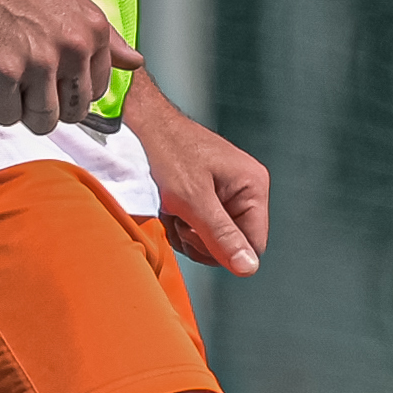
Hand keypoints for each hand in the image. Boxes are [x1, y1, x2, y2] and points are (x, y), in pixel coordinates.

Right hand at [0, 0, 137, 135]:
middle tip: (27, 88)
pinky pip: (7, 116)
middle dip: (51, 107)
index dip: (72, 91)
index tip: (53, 82)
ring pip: (43, 120)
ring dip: (23, 111)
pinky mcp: (2, 73)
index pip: (97, 90)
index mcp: (93, 31)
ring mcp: (38, 62)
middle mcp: (72, 48)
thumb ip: (105, 36)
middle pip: (74, 111)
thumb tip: (135, 62)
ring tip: (8, 85)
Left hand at [124, 78, 270, 274]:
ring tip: (171, 209)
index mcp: (253, 186)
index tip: (192, 234)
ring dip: (188, 233)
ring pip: (214, 236)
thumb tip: (248, 269)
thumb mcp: (192, 200)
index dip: (222, 250)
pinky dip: (181, 223)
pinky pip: (201, 224)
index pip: (253, 244)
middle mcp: (246, 188)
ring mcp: (227, 190)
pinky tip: (168, 207)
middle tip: (179, 220)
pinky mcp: (207, 192)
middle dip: (202, 240)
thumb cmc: (165, 153)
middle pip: (233, 242)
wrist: (138, 123)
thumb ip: (221, 236)